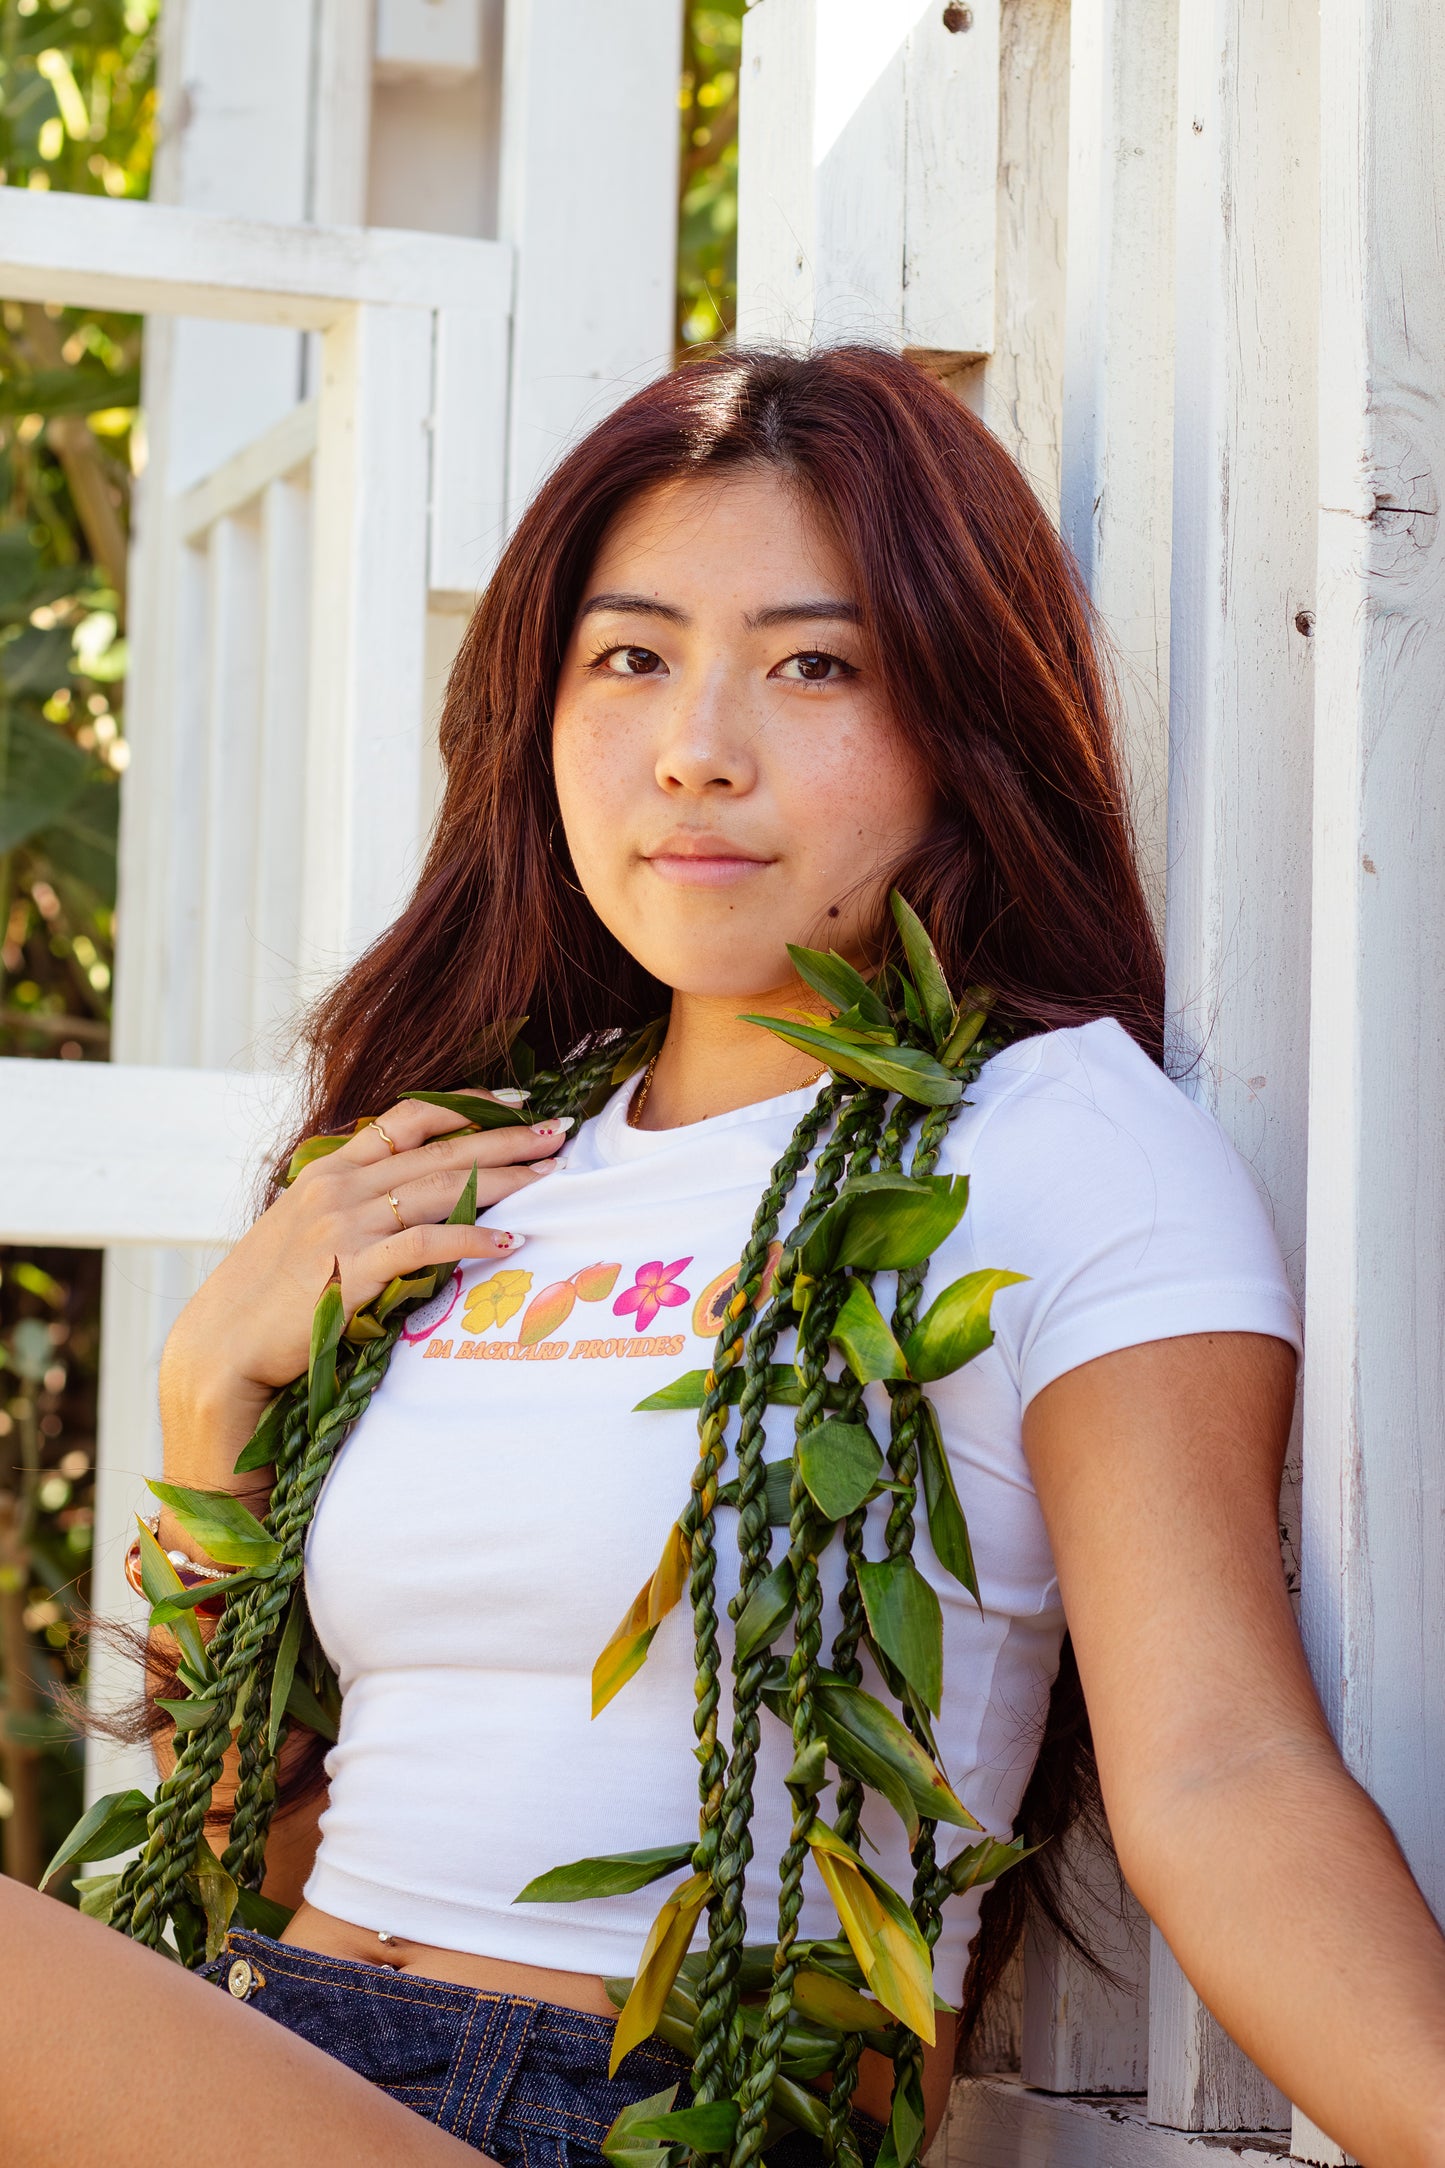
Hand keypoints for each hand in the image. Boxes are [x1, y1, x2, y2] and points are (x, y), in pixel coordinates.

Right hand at [158, 1093, 567, 1494]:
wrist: (220, 1348)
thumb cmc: (265, 1297)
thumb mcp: (302, 1231)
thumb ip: (349, 1206)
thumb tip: (403, 1200)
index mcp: (330, 1171)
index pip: (406, 1119)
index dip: (463, 1106)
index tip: (511, 1101)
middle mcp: (339, 1187)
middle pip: (439, 1150)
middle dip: (505, 1137)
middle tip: (558, 1132)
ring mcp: (344, 1225)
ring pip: (442, 1189)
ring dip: (504, 1181)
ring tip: (551, 1177)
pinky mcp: (352, 1269)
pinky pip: (426, 1245)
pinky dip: (472, 1239)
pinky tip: (508, 1241)